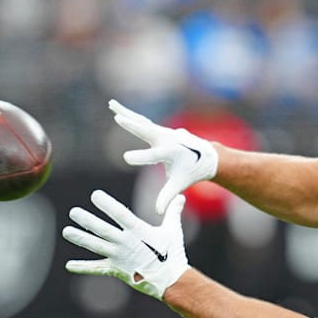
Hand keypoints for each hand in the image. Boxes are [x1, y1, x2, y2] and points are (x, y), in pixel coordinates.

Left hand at [63, 190, 189, 299]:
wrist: (171, 280)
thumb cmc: (172, 253)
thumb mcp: (173, 230)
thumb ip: (173, 212)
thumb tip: (181, 196)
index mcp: (138, 231)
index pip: (119, 214)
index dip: (106, 204)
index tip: (95, 195)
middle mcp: (125, 243)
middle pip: (102, 230)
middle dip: (87, 221)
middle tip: (73, 212)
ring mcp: (119, 257)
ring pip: (96, 246)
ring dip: (80, 239)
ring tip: (66, 231)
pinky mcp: (116, 270)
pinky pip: (97, 268)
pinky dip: (83, 267)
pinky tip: (68, 265)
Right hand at [109, 99, 218, 214]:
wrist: (205, 156)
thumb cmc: (190, 171)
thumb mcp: (179, 183)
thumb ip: (167, 196)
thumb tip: (158, 212)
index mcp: (171, 152)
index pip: (153, 156)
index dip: (140, 157)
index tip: (126, 158)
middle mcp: (166, 139)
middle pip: (147, 131)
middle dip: (133, 126)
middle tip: (119, 118)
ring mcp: (163, 131)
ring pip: (141, 121)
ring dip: (126, 113)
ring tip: (111, 104)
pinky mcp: (159, 129)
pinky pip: (142, 121)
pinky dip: (129, 114)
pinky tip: (115, 107)